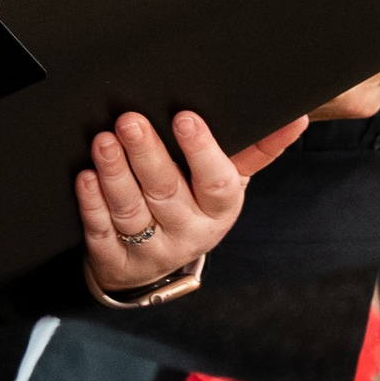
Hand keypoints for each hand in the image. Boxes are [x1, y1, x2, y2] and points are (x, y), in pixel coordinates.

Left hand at [76, 110, 303, 290]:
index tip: (185, 117)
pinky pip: (101, 229)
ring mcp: (151, 247)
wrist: (156, 263)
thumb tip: (294, 117)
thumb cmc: (195, 205)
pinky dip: (92, 202)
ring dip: (115, 173)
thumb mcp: (227, 181)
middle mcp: (187, 230)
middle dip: (147, 154)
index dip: (201, 151)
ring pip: (130, 209)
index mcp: (219, 209)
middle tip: (129, 120)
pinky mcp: (115, 257)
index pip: (215, 181)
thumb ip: (255, 149)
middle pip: (165, 191)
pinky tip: (85, 176)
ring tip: (103, 141)